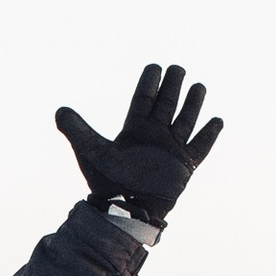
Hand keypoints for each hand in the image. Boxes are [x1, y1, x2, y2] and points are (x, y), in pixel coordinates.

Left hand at [55, 60, 220, 222]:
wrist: (125, 209)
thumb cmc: (107, 182)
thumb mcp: (91, 151)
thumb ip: (77, 130)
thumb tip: (59, 110)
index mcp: (134, 130)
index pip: (144, 99)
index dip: (149, 82)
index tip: (154, 66)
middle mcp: (154, 136)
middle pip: (167, 104)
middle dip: (173, 86)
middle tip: (178, 68)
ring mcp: (171, 149)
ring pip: (185, 120)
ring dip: (193, 104)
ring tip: (199, 87)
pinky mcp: (184, 165)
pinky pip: (200, 147)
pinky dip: (209, 134)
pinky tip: (217, 120)